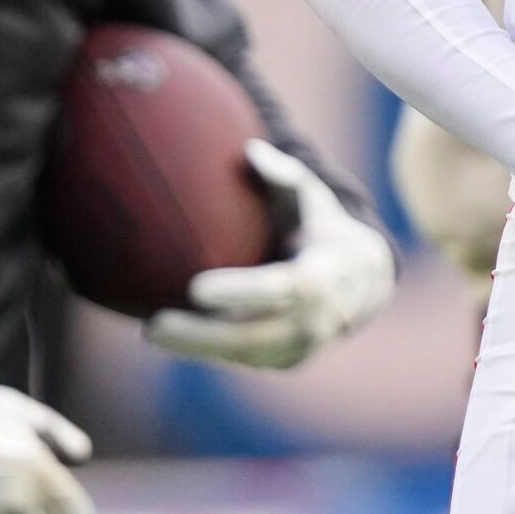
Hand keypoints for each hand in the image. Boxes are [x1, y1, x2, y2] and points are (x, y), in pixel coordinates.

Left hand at [145, 140, 395, 369]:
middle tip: (153, 326)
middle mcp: (315, 321)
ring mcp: (301, 349)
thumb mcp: (312, 197)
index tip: (195, 288)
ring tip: (153, 332)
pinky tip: (175, 337)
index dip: (238, 291)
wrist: (362, 282)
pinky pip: (243, 360)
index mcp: (322, 277)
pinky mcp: (286, 364)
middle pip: (251, 336)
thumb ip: (284, 175)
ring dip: (195, 348)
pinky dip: (209, 350)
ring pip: (242, 355)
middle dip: (200, 336)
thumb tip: (250, 149)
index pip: (278, 289)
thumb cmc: (322, 227)